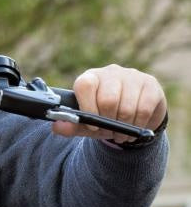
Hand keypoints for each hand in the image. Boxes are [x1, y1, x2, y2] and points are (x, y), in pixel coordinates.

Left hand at [51, 64, 166, 144]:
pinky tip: (134, 129)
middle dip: (108, 122)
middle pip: (108, 100)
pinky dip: (138, 124)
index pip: (85, 85)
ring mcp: (132, 76)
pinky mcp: (150, 84)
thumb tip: (57, 126)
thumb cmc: (105, 116)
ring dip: (123, 127)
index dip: (88, 108)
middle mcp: (110, 72)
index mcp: (90, 77)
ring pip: (127, 107)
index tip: (91, 125)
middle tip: (108, 133)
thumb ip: (71, 125)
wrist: (134, 114)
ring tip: (120, 134)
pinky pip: (143, 109)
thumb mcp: (86, 123)